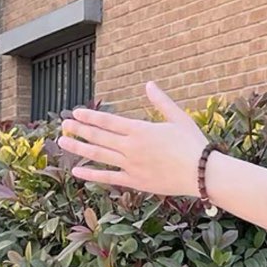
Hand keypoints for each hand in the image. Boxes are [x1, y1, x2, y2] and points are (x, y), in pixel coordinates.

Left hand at [57, 82, 207, 198]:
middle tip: (65, 125)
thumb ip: (161, 102)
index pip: (108, 121)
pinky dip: (92, 175)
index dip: (90, 116)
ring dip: (79, 148)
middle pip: (99, 136)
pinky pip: (109, 178)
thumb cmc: (194, 144)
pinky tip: (77, 172)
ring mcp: (131, 165)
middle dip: (80, 129)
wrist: (203, 173)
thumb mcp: (179, 118)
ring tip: (63, 142)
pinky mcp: (135, 181)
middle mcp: (131, 147)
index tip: (76, 113)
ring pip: (99, 155)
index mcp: (140, 129)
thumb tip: (149, 84)